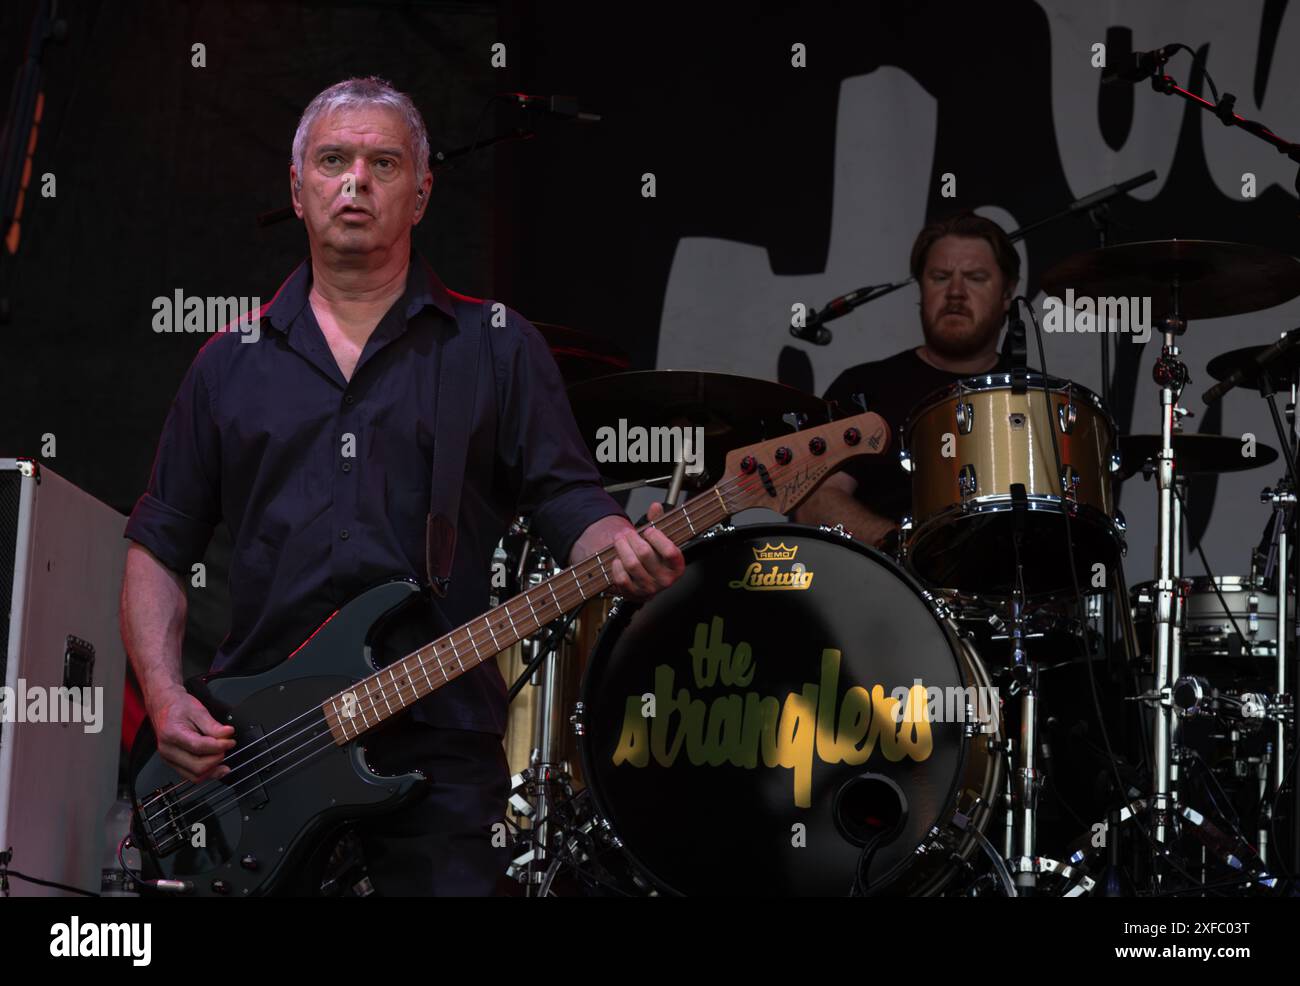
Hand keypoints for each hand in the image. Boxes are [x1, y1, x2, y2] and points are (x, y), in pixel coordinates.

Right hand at [149, 687, 235, 781]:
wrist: (164, 707)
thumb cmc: (179, 707)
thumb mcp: (198, 710)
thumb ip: (213, 725)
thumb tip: (228, 734)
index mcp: (173, 734)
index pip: (199, 747)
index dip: (219, 746)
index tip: (231, 741)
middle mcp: (168, 750)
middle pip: (197, 766)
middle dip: (216, 759)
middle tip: (226, 747)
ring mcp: (169, 759)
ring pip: (195, 775)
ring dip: (213, 770)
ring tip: (223, 758)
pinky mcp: (173, 763)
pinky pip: (191, 775)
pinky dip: (206, 773)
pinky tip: (217, 767)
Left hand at [571, 502, 685, 599]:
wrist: (644, 579)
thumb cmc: (654, 557)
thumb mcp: (659, 541)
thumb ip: (658, 522)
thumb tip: (655, 506)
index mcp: (677, 566)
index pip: (669, 551)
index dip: (656, 537)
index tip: (649, 530)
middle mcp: (665, 580)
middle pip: (645, 553)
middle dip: (632, 538)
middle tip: (627, 533)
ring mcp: (649, 588)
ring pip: (631, 564)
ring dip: (622, 548)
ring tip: (619, 540)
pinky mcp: (633, 594)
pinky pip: (621, 578)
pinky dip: (617, 566)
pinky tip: (618, 559)